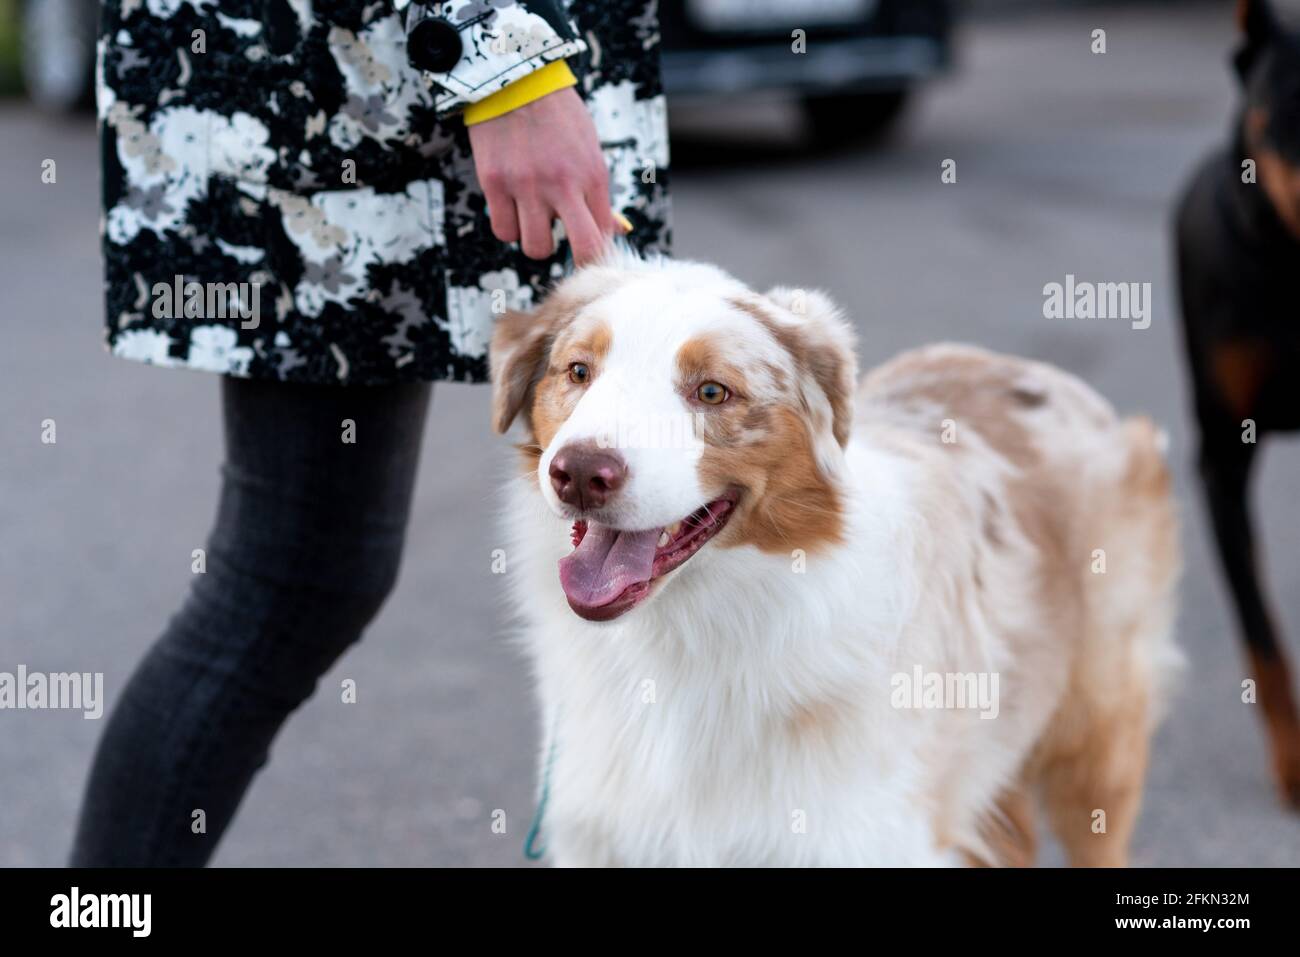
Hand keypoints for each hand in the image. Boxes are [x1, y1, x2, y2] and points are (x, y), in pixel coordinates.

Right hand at [468, 87, 616, 265]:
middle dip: (578, 258)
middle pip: (581, 248)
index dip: (598, 247)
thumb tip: (614, 230)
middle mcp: (563, 184)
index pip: (604, 233)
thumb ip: (598, 192)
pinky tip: (513, 207)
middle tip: (568, 245)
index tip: (589, 244)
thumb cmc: (558, 115)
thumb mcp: (590, 148)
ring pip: (535, 247)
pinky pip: (504, 230)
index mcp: (593, 174)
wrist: (514, 78)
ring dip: (536, 238)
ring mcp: (527, 186)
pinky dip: (509, 225)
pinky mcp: (495, 184)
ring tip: (534, 216)